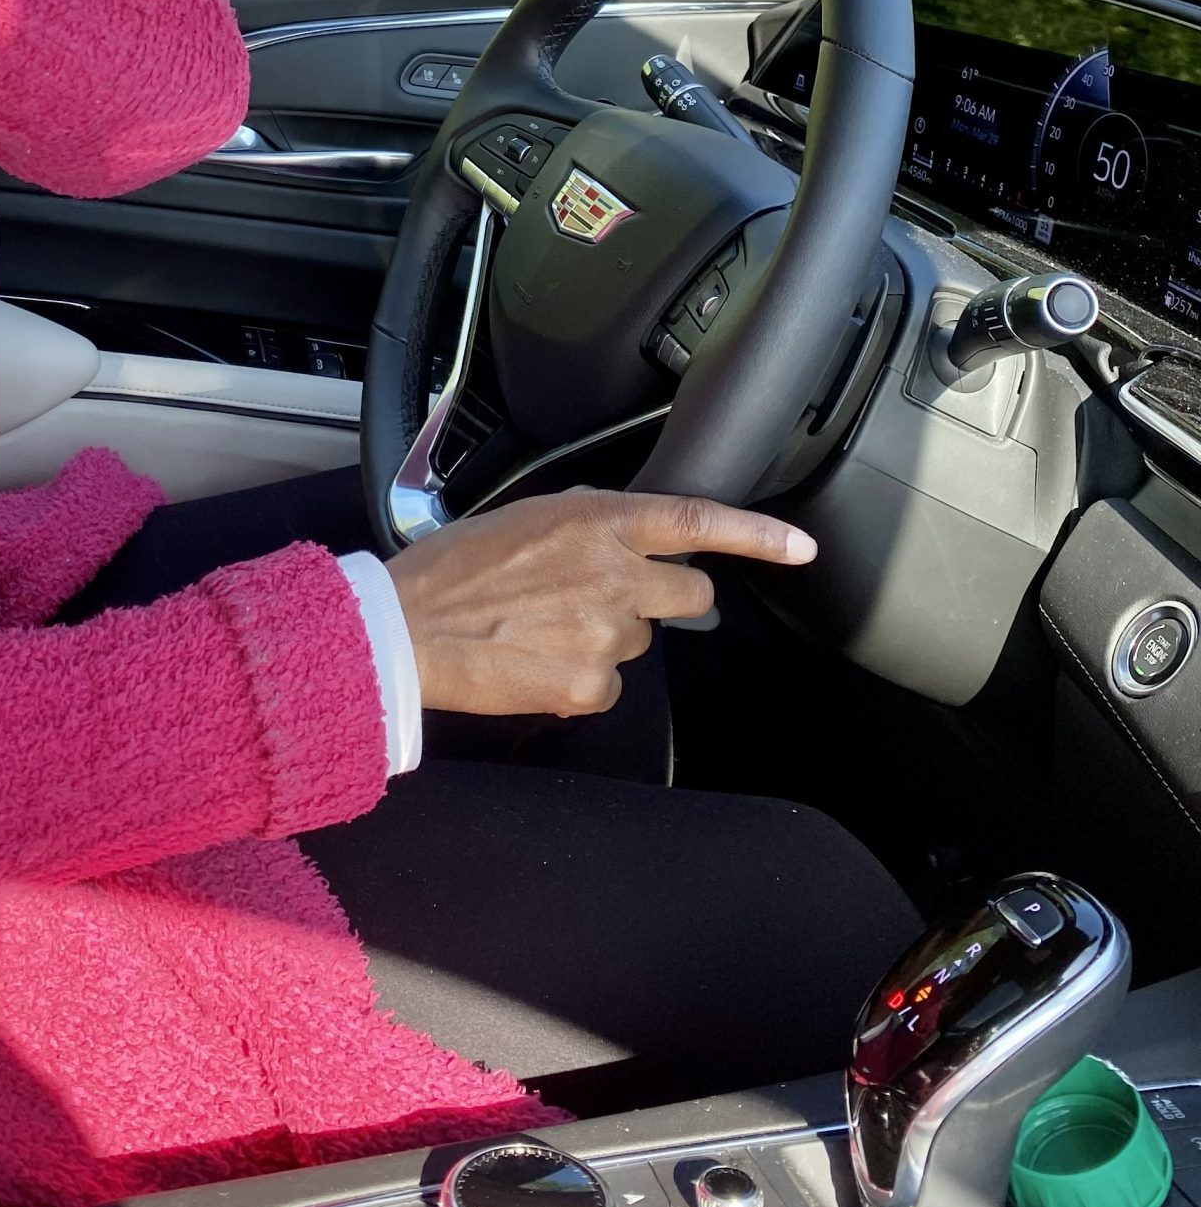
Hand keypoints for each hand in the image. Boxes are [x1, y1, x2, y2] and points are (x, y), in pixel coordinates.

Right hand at [387, 487, 816, 719]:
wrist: (406, 627)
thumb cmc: (453, 568)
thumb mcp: (527, 518)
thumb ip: (587, 528)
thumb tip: (621, 543)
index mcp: (597, 520)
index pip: (697, 521)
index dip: (757, 535)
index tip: (801, 548)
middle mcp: (614, 572)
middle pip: (688, 594)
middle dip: (664, 599)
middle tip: (609, 601)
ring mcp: (608, 633)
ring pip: (639, 642)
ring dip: (607, 638)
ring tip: (542, 630)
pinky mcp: (593, 686)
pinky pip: (610, 688)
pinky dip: (582, 682)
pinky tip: (536, 664)